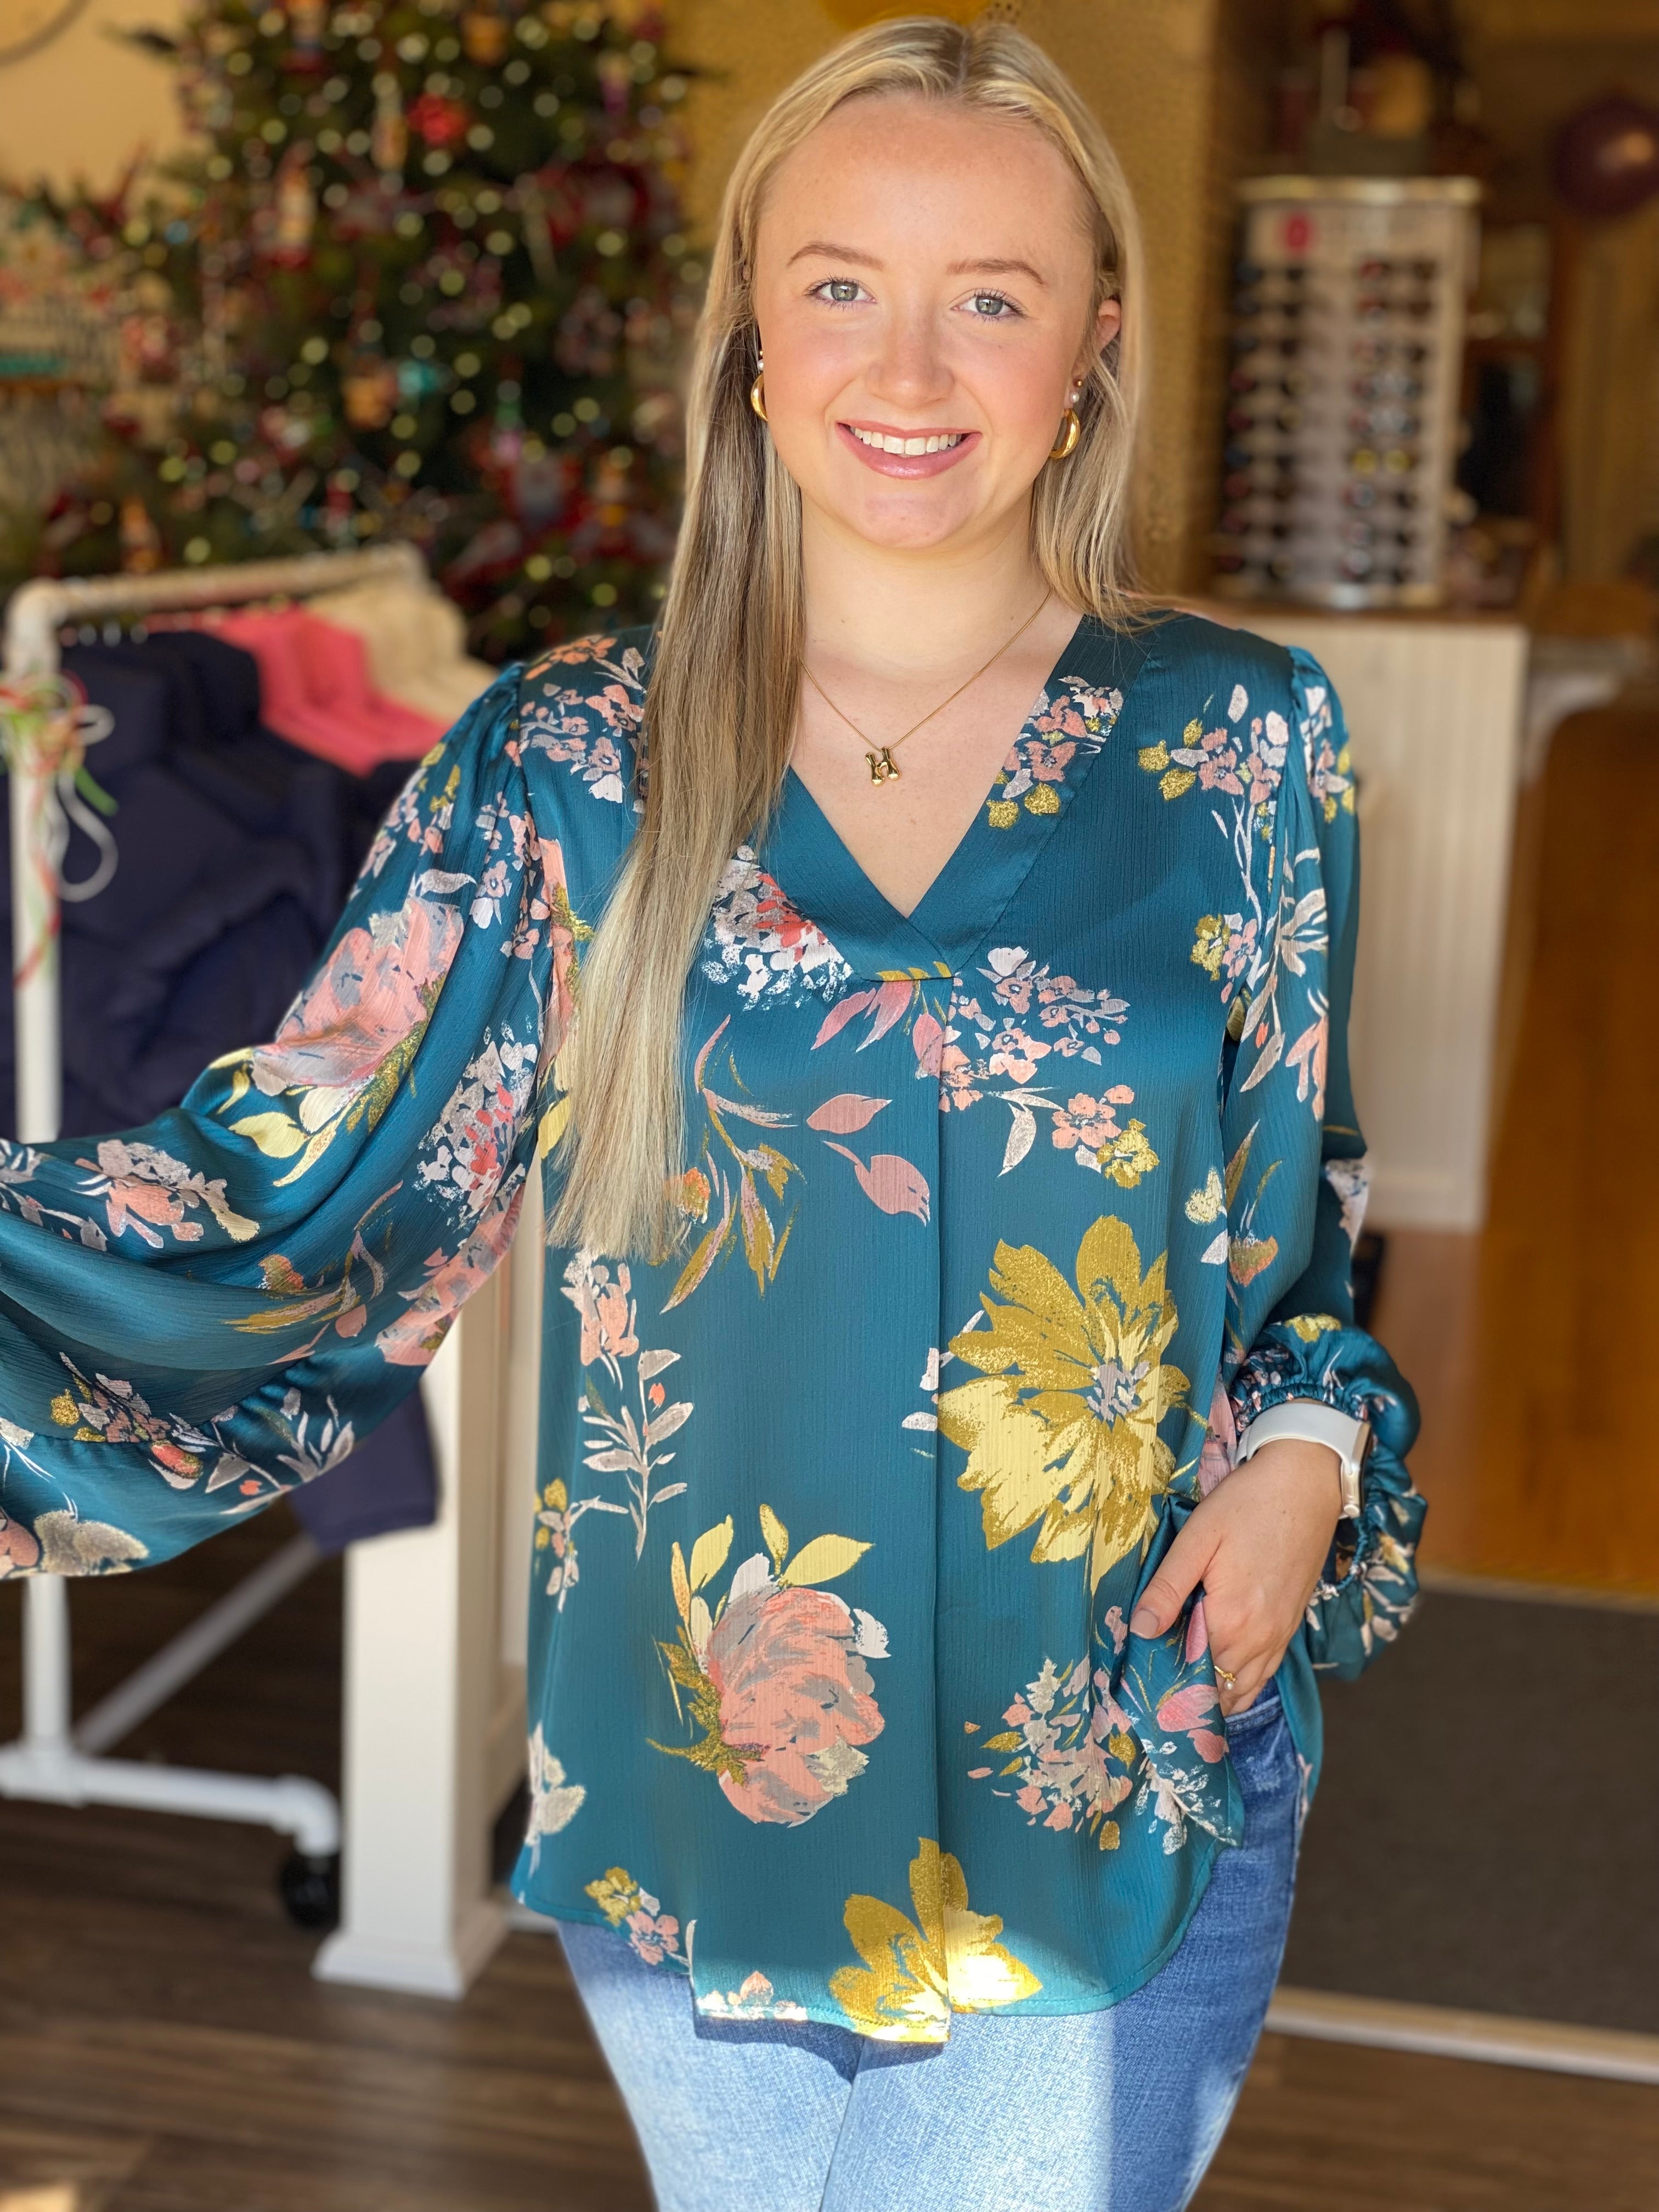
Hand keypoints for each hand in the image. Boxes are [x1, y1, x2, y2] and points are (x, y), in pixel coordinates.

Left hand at [1130, 1440, 1342, 1714]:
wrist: (1305, 1485)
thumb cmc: (1247, 1504)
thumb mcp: (1198, 1537)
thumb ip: (1168, 1587)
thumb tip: (1140, 1630)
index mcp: (1230, 1620)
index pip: (1188, 1672)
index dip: (1161, 1676)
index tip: (1137, 1676)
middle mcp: (1258, 1641)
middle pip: (1215, 1688)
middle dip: (1184, 1691)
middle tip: (1151, 1684)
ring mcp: (1278, 1638)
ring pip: (1241, 1691)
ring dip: (1213, 1695)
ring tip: (1180, 1691)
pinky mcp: (1289, 1629)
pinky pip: (1264, 1676)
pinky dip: (1240, 1686)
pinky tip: (1219, 1679)